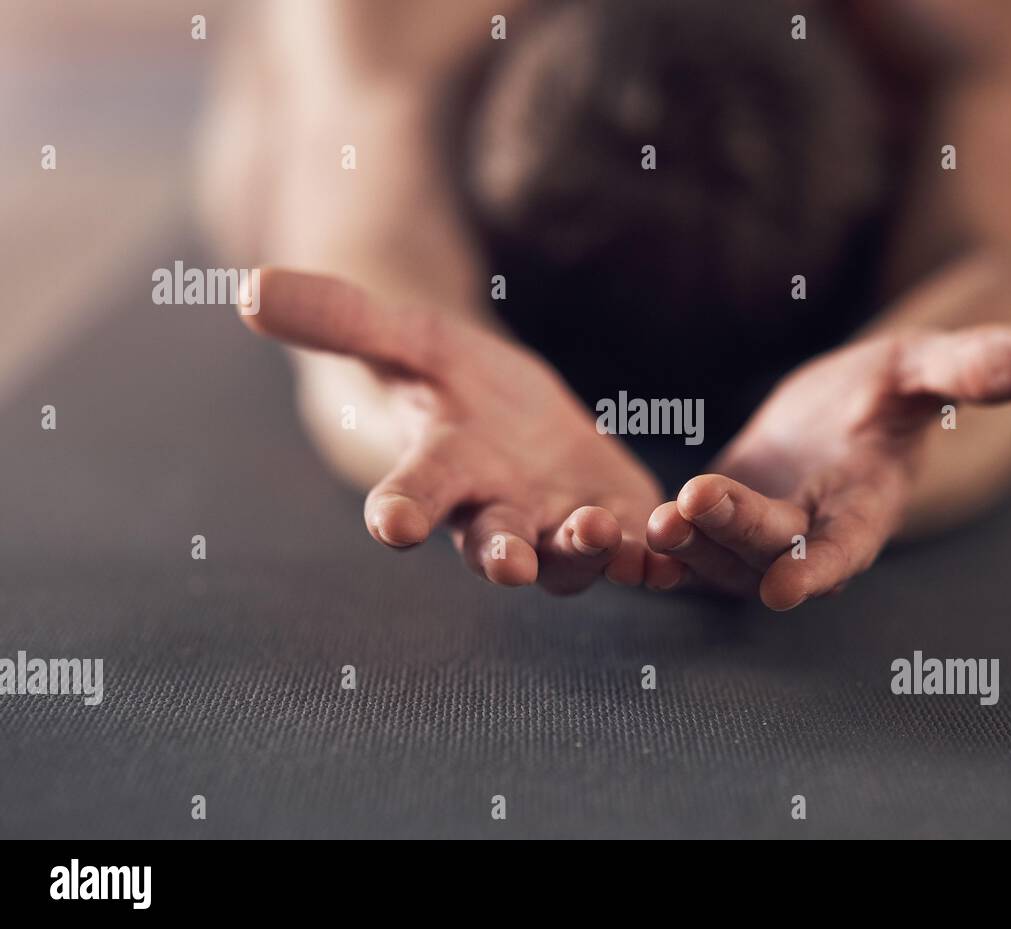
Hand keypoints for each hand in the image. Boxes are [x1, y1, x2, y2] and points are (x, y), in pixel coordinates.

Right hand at [242, 269, 666, 592]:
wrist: (509, 411)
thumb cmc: (445, 378)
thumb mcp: (405, 334)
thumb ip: (339, 318)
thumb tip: (245, 288)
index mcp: (440, 471)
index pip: (412, 494)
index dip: (400, 508)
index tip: (391, 523)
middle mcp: (495, 512)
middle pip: (492, 542)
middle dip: (499, 554)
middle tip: (506, 563)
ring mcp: (556, 524)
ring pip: (570, 557)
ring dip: (586, 552)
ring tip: (600, 531)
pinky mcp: (615, 522)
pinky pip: (634, 549)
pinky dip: (653, 554)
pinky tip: (674, 551)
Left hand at [644, 326, 1010, 608]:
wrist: (835, 411)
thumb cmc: (887, 389)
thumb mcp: (925, 367)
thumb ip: (981, 367)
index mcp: (863, 508)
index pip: (844, 547)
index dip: (818, 566)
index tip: (784, 587)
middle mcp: (809, 537)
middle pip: (768, 549)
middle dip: (733, 534)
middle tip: (692, 505)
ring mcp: (758, 538)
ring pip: (717, 559)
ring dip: (683, 549)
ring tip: (644, 527)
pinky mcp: (715, 529)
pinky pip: (682, 550)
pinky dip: (652, 551)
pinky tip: (610, 537)